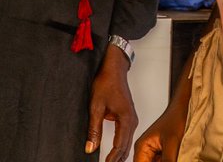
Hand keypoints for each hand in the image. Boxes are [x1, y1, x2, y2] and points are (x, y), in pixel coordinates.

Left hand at [86, 46, 137, 161]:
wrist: (114, 69)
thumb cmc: (106, 83)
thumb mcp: (96, 107)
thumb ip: (94, 129)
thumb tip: (90, 147)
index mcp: (126, 119)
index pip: (119, 146)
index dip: (112, 159)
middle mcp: (132, 120)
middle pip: (126, 147)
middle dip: (117, 159)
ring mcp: (132, 118)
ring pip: (127, 142)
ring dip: (120, 155)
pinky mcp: (129, 117)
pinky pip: (127, 136)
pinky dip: (121, 146)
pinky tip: (115, 152)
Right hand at [133, 105, 185, 161]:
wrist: (184, 108)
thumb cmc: (176, 118)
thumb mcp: (172, 143)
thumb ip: (167, 161)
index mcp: (142, 147)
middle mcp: (145, 151)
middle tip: (170, 158)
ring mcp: (154, 153)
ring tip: (172, 155)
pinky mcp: (163, 154)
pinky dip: (169, 161)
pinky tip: (175, 158)